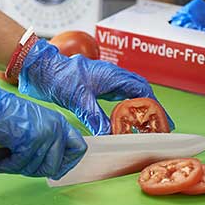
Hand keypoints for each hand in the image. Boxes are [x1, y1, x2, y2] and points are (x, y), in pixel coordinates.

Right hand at [0, 74, 86, 179]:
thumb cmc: (5, 115)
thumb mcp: (36, 124)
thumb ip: (47, 141)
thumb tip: (52, 168)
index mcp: (60, 123)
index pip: (79, 149)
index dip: (67, 163)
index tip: (55, 170)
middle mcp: (56, 128)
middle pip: (55, 166)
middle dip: (35, 171)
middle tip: (20, 167)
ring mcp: (44, 134)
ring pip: (36, 168)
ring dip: (17, 169)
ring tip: (4, 161)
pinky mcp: (29, 141)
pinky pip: (19, 165)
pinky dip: (5, 167)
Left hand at [18, 39, 174, 134]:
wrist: (42, 68)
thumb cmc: (60, 77)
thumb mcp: (80, 100)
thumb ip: (96, 118)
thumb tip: (109, 135)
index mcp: (113, 75)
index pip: (142, 90)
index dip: (154, 105)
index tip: (162, 120)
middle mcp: (113, 76)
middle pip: (140, 91)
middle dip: (152, 108)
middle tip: (161, 125)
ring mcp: (105, 80)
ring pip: (130, 93)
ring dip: (140, 107)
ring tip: (147, 124)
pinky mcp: (97, 85)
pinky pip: (119, 96)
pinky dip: (127, 107)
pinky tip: (127, 118)